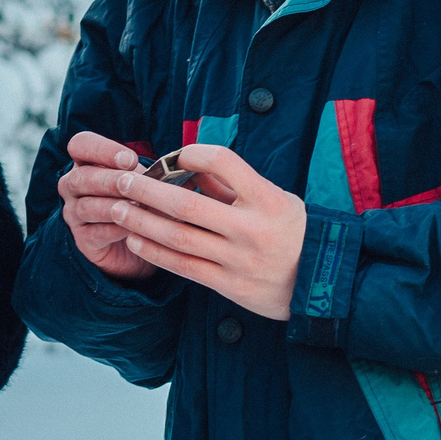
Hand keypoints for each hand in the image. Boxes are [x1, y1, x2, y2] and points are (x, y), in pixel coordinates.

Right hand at [58, 130, 158, 280]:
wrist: (138, 244)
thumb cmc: (143, 202)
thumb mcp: (149, 182)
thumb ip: (157, 170)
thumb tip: (180, 165)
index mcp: (87, 163)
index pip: (80, 145)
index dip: (101, 149)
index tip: (130, 160)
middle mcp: (73, 186)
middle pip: (80, 177)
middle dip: (110, 180)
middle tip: (134, 182)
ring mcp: (74, 214)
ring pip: (86, 206)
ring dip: (114, 206)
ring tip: (138, 207)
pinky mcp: (83, 240)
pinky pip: (95, 233)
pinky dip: (116, 230)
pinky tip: (135, 229)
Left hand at [107, 143, 306, 319]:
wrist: (322, 282)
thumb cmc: (293, 232)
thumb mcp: (275, 199)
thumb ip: (233, 186)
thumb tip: (186, 167)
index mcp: (267, 199)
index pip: (224, 163)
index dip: (192, 154)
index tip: (171, 155)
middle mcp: (252, 229)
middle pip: (187, 205)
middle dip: (147, 191)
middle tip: (121, 181)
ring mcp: (239, 260)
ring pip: (178, 238)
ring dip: (141, 222)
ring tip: (118, 210)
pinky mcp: (230, 285)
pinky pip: (183, 266)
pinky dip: (155, 251)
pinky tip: (135, 239)